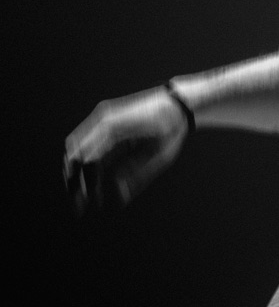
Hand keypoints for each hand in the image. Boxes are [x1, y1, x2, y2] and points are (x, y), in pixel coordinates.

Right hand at [63, 86, 190, 214]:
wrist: (177, 102)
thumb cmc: (171, 127)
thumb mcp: (161, 155)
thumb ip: (138, 175)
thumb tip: (120, 196)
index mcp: (114, 127)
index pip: (88, 158)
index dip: (86, 182)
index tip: (89, 201)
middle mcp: (102, 118)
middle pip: (74, 153)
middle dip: (73, 179)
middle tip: (79, 204)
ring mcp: (100, 115)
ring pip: (74, 146)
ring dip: (74, 169)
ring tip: (83, 193)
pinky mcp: (103, 117)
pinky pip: (83, 139)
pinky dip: (82, 158)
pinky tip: (90, 176)